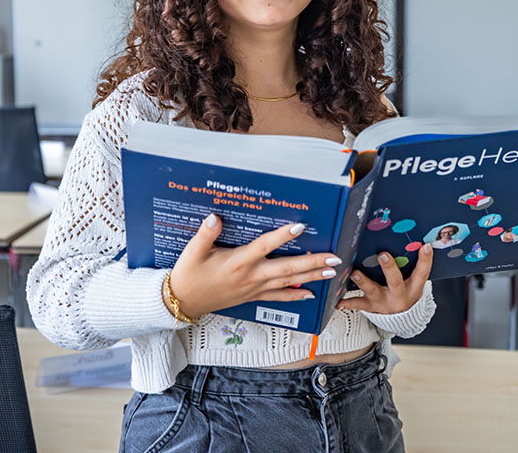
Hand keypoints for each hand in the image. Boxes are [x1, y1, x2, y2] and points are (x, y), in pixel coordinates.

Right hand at [167, 214, 342, 319]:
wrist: (184, 301)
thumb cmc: (189, 275)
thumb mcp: (193, 252)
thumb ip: (205, 233)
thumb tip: (214, 217)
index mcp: (238, 261)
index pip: (265, 245)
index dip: (283, 236)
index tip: (300, 226)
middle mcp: (251, 275)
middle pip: (287, 268)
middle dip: (312, 262)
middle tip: (333, 257)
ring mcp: (254, 288)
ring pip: (288, 282)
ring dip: (311, 277)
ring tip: (330, 272)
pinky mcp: (253, 297)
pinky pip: (278, 297)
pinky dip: (295, 296)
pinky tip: (310, 294)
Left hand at [336, 244, 432, 314]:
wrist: (403, 320)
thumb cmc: (407, 294)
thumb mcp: (415, 283)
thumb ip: (415, 266)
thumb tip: (419, 243)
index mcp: (413, 288)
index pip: (422, 273)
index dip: (425, 260)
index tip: (424, 246)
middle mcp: (398, 295)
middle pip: (395, 281)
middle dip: (389, 268)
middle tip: (383, 255)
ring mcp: (383, 301)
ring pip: (373, 291)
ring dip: (363, 282)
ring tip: (355, 273)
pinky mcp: (371, 306)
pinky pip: (358, 304)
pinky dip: (347, 303)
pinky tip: (338, 301)